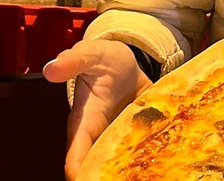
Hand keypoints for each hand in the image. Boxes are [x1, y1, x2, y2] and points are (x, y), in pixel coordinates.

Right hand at [43, 39, 152, 179]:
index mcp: (83, 121)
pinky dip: (156, 155)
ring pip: (124, 162)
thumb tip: (52, 68)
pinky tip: (171, 157)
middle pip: (100, 166)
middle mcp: (100, 136)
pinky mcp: (139, 135)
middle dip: (109, 176)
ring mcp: (121, 138)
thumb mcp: (91, 54)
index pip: (75, 155)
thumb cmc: (103, 59)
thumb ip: (74, 61)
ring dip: (133, 168)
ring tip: (150, 171)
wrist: (127, 60)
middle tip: (128, 177)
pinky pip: (146, 150)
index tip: (87, 180)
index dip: (79, 173)